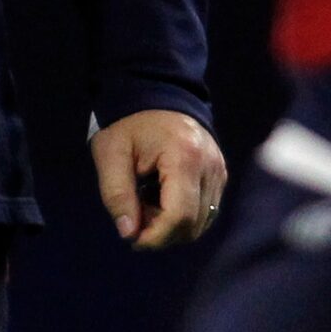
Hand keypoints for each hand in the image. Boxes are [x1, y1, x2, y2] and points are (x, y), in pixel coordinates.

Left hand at [90, 109, 226, 250]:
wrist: (157, 93)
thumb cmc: (130, 124)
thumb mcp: (111, 154)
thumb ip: (117, 194)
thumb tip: (128, 234)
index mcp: (184, 156)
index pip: (179, 216)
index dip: (156, 237)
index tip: (132, 238)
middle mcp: (210, 166)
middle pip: (192, 224)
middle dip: (162, 232)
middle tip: (136, 215)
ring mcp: (219, 170)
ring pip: (202, 222)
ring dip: (173, 226)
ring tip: (147, 204)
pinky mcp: (220, 174)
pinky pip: (206, 210)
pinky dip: (184, 216)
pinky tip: (162, 199)